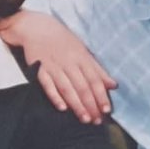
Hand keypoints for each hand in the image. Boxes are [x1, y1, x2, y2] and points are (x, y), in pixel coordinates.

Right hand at [0, 11, 115, 124]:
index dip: (101, 95)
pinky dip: (55, 96)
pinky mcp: (39, 69)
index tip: (107, 110)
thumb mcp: (82, 50)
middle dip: (91, 104)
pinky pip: (47, 85)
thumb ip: (97, 69)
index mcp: (81, 57)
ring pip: (67, 88)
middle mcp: (69, 62)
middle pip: (82, 86)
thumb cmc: (62, 40)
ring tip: (84, 119)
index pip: (94, 79)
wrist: (36, 28)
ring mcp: (53, 66)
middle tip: (96, 120)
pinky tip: (62, 108)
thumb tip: (113, 84)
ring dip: (76, 105)